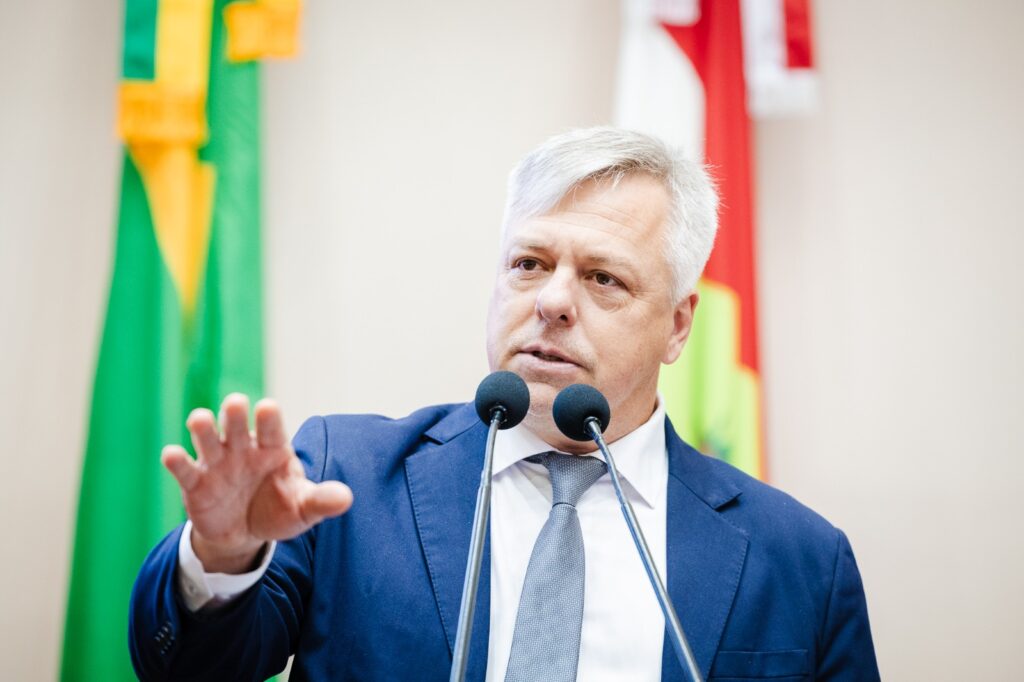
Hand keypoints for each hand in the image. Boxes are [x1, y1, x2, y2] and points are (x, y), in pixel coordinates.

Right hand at [161, 393, 352, 573]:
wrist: (247, 534)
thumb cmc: (279, 509)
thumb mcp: (303, 508)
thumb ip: (321, 501)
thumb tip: (347, 498)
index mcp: (272, 448)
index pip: (271, 428)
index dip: (268, 418)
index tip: (267, 407)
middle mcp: (242, 448)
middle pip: (236, 424)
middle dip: (234, 414)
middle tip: (235, 404)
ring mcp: (217, 463)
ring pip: (207, 438)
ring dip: (203, 429)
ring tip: (199, 420)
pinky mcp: (195, 484)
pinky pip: (184, 469)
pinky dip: (177, 461)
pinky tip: (171, 455)